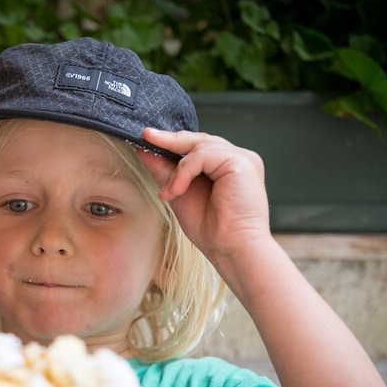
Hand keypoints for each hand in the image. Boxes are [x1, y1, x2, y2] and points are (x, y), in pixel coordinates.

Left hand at [137, 128, 271, 259]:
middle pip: (199, 139)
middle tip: (145, 136)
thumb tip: (145, 150)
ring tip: (169, 193)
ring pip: (199, 146)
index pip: (198, 145)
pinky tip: (177, 191)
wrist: (231, 249)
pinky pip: (203, 155)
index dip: (173, 142)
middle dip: (170, 139)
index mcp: (226, 166)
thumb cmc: (212, 230)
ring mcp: (242, 159)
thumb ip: (165, 171)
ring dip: (177, 170)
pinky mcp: (241, 162)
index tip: (147, 139)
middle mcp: (237, 159)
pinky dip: (184, 172)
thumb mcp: (179, 194)